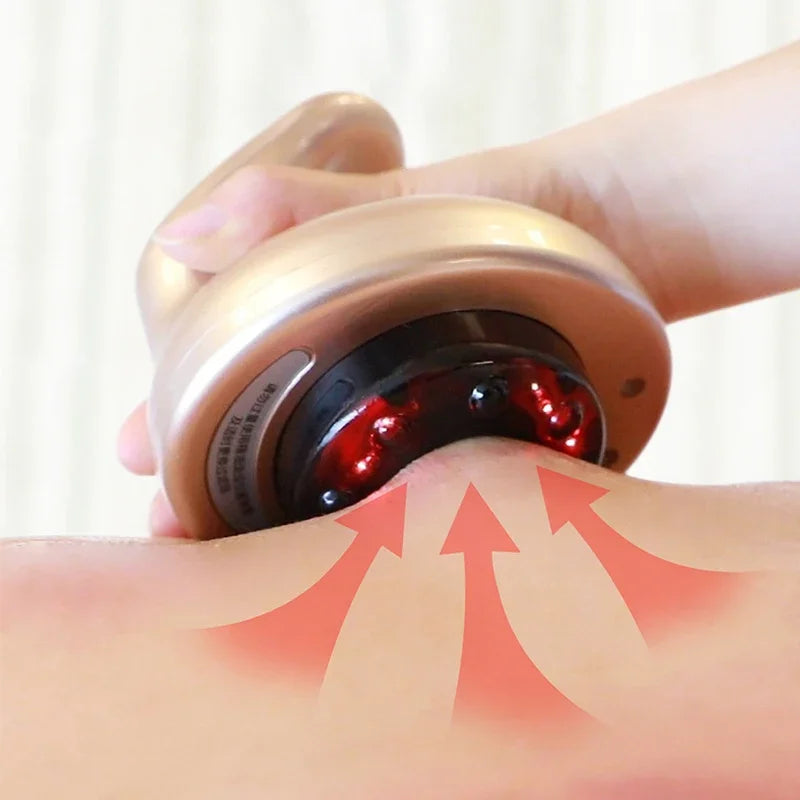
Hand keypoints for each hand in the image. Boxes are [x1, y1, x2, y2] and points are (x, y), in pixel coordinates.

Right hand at [118, 42, 799, 535]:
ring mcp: (411, 418)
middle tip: (181, 533)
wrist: (609, 229)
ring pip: (331, 484)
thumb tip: (181, 237)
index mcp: (318, 322)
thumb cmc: (498, 207)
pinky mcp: (470, 447)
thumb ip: (293, 209)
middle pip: (264, 445)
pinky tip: (372, 566)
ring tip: (263, 571)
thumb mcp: (395, 203)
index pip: (220, 378)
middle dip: (215, 493)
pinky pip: (414, 499)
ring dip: (289, 527)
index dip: (172, 420)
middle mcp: (358, 378)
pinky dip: (382, 533)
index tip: (139, 457)